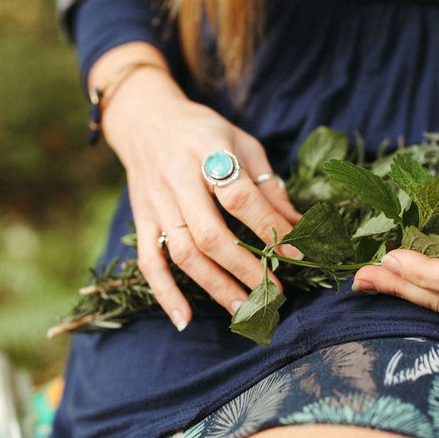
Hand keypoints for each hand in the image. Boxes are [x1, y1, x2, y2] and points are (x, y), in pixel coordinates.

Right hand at [93, 43, 299, 330]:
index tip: (295, 254)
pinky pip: (149, 260)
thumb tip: (298, 226)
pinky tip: (185, 320)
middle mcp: (178, 178)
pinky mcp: (140, 218)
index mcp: (209, 151)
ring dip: (215, 286)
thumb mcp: (242, 143)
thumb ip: (268, 185)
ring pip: (182, 253)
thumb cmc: (204, 131)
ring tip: (245, 310)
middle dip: (245, 268)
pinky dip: (164, 293)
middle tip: (274, 291)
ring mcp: (156, 201)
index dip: (268, 227)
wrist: (146, 117)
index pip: (239, 197)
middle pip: (209, 233)